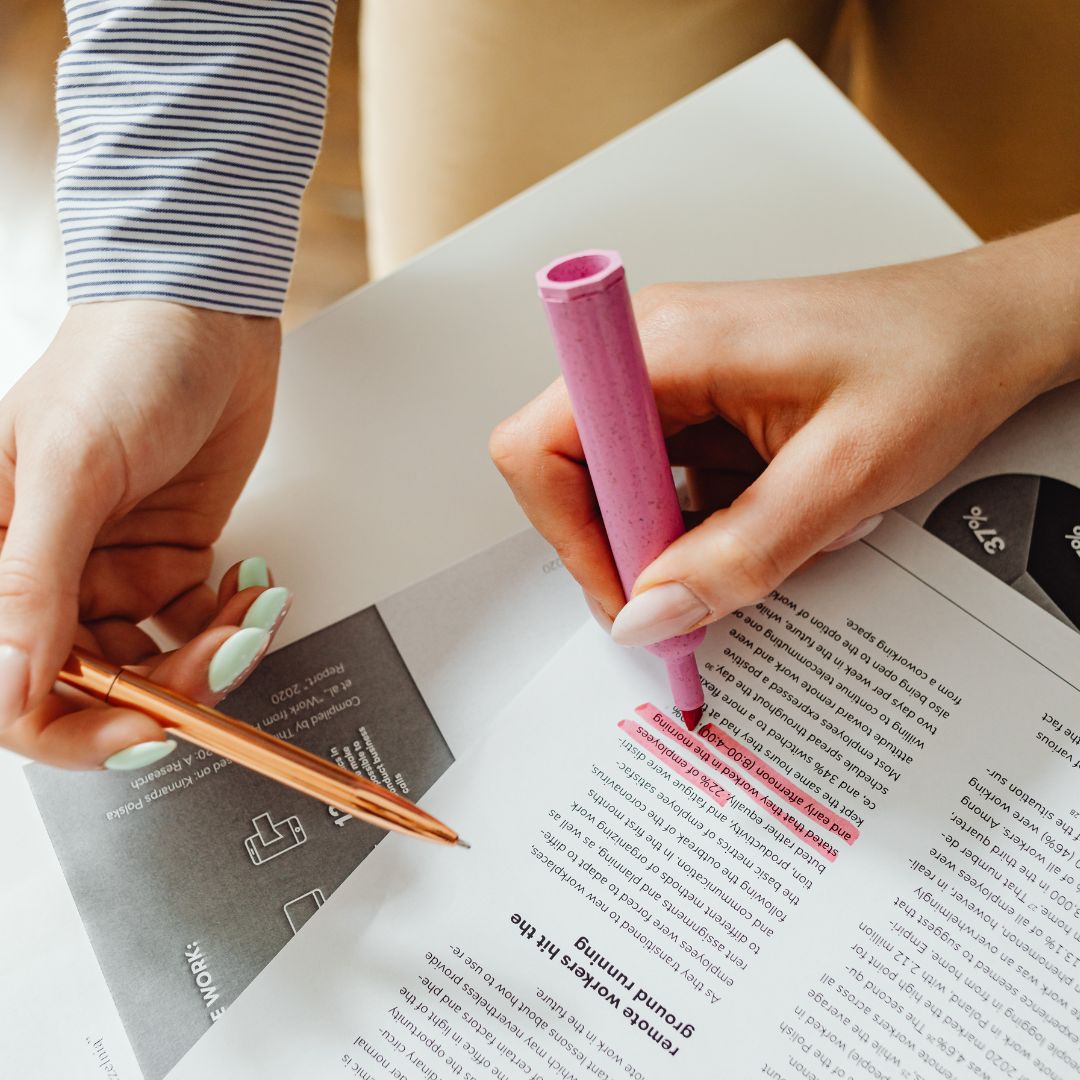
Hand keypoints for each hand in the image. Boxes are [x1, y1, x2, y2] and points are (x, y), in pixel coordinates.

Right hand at [0, 300, 283, 767]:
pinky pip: (200, 621)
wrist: (205, 310)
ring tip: (251, 609)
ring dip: (214, 651)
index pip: (15, 685)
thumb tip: (4, 683)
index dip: (75, 728)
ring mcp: (112, 565)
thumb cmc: (123, 359)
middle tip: (222, 656)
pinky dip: (235, 620)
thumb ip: (32, 582)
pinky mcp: (170, 553)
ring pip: (157, 658)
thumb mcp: (71, 468)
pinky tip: (253, 585)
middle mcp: (49, 572)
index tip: (144, 729)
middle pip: (97, 683)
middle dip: (169, 686)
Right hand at [491, 218, 1079, 646]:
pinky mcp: (699, 397)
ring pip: (619, 485)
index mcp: (669, 346)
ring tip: (762, 536)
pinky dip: (703, 519)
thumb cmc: (935, 362)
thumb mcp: (845, 476)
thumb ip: (740, 556)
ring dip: (675, 535)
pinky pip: (665, 478)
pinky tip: (767, 514)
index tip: (632, 593)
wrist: (990, 327)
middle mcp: (654, 350)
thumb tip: (650, 612)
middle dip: (628, 545)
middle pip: (570, 473)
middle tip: (695, 587)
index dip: (569, 534)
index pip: (539, 446)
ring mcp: (673, 373)